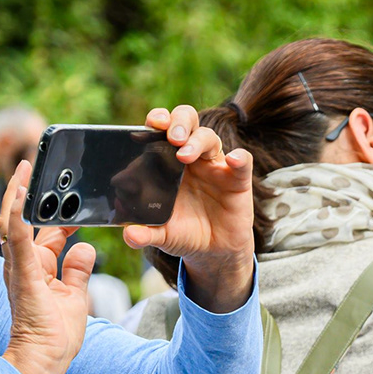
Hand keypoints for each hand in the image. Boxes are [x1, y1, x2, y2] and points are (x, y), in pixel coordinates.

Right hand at [0, 161, 97, 373]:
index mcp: (38, 266)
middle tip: (37, 165)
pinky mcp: (21, 272)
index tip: (71, 193)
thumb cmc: (57, 333)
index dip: (58, 211)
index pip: (45, 231)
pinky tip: (22, 193)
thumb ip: (78, 270)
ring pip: (13, 221)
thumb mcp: (76, 295)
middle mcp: (23, 263)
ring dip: (18, 193)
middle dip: (28, 191)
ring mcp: (19, 266)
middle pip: (22, 218)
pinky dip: (18, 214)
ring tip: (27, 168)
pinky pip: (16, 237)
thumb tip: (85, 248)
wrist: (46, 358)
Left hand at [123, 105, 255, 313]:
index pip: (161, 130)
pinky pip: (243, 162)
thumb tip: (129, 235)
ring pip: (208, 137)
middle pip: (186, 121)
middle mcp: (191, 157)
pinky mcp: (237, 180)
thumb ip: (145, 233)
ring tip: (185, 156)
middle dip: (178, 122)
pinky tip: (232, 160)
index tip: (151, 125)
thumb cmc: (184, 233)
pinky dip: (239, 158)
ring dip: (196, 141)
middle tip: (172, 137)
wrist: (213, 252)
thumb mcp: (161, 234)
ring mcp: (214, 166)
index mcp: (166, 162)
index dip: (157, 121)